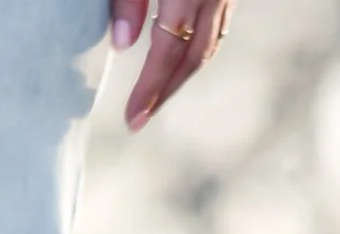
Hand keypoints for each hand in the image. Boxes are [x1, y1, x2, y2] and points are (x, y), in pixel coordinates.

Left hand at [112, 0, 234, 132]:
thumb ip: (129, 2)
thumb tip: (122, 44)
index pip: (167, 50)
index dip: (150, 87)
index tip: (133, 116)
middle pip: (193, 57)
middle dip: (167, 91)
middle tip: (143, 116)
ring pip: (209, 45)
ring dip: (184, 74)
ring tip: (160, 95)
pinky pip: (218, 27)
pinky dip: (198, 50)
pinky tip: (182, 60)